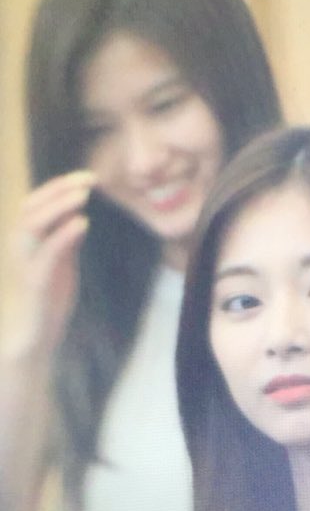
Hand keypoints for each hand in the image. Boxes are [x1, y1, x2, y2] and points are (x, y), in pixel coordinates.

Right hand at [4, 171, 94, 355]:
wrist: (37, 333)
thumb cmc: (48, 297)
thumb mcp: (61, 263)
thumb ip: (66, 240)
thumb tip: (77, 216)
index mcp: (24, 240)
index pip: (36, 203)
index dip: (58, 186)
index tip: (86, 177)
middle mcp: (19, 247)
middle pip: (31, 207)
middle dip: (59, 189)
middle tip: (88, 179)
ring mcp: (25, 263)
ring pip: (33, 225)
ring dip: (58, 206)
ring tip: (83, 195)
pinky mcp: (36, 282)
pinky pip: (47, 253)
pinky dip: (64, 235)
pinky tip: (82, 223)